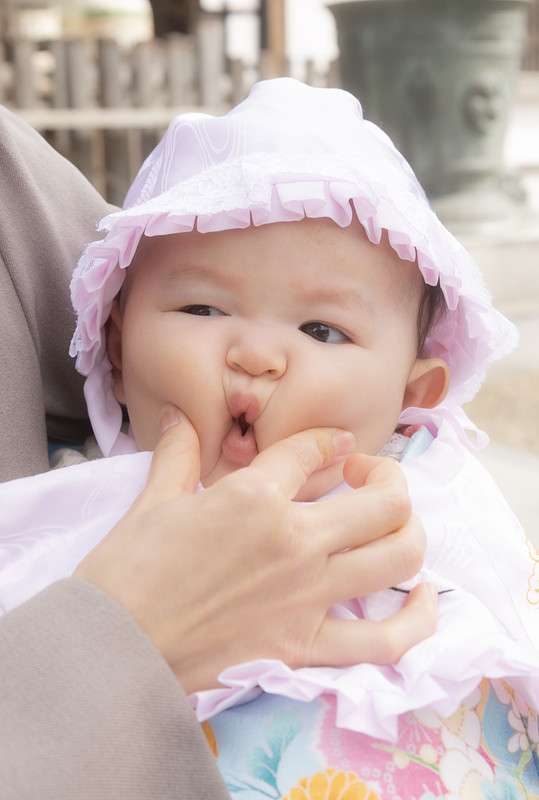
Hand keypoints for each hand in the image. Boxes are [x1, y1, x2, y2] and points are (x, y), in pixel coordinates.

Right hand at [74, 406, 436, 692]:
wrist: (114, 648)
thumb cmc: (127, 570)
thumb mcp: (152, 500)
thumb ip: (177, 453)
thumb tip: (179, 416)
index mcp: (256, 496)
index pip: (312, 450)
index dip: (325, 441)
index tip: (331, 446)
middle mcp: (296, 540)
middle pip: (382, 500)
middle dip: (386, 477)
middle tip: (366, 476)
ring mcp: (309, 596)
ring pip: (398, 556)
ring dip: (409, 532)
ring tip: (394, 524)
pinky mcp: (306, 647)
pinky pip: (384, 641)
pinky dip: (415, 620)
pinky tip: (422, 598)